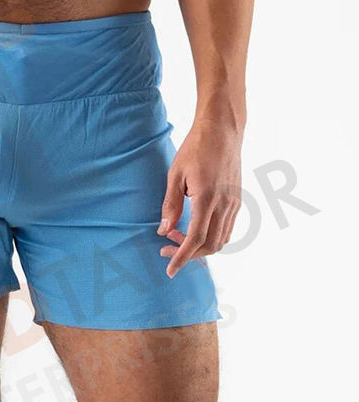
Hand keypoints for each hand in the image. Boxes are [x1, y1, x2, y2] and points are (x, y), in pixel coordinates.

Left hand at [158, 120, 241, 277]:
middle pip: (209, 245)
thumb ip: (170, 205)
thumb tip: (163, 231)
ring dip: (199, 246)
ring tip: (176, 235)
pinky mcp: (237, 201)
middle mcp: (224, 205)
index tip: (170, 270)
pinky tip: (193, 228)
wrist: (223, 131)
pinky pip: (227, 229)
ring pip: (221, 240)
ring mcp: (234, 204)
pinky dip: (210, 237)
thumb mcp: (175, 174)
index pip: (195, 239)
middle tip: (165, 248)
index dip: (181, 258)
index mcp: (207, 198)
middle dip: (187, 253)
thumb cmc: (195, 149)